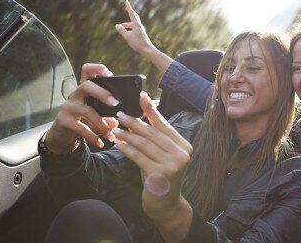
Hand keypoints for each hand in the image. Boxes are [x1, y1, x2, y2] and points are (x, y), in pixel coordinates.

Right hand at [45, 63, 118, 153]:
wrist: (62, 136)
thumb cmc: (83, 122)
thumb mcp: (97, 116)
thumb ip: (109, 115)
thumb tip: (120, 119)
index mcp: (84, 90)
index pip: (87, 70)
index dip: (98, 69)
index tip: (111, 75)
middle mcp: (75, 94)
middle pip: (87, 85)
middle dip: (102, 93)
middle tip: (115, 103)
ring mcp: (68, 106)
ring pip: (87, 110)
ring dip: (102, 123)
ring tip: (110, 134)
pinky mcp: (63, 120)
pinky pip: (81, 127)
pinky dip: (93, 136)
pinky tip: (101, 143)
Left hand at [113, 91, 192, 235]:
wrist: (166, 205)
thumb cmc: (161, 177)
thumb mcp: (162, 156)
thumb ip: (156, 139)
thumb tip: (140, 115)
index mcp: (184, 146)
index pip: (164, 124)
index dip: (152, 110)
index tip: (141, 96)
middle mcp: (181, 154)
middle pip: (153, 133)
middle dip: (135, 122)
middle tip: (120, 114)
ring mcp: (172, 165)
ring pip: (145, 144)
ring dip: (128, 135)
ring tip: (116, 129)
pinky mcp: (160, 174)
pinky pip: (139, 157)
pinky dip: (127, 149)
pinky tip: (118, 144)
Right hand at [115, 0, 155, 55]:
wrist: (147, 50)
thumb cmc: (137, 43)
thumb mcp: (127, 37)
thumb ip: (122, 31)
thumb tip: (117, 25)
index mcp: (136, 24)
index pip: (131, 13)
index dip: (128, 7)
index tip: (126, 1)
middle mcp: (139, 26)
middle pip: (134, 16)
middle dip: (130, 12)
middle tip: (127, 8)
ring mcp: (141, 30)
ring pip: (134, 23)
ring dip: (127, 23)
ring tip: (121, 26)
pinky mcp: (141, 34)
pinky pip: (134, 28)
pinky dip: (130, 28)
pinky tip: (127, 32)